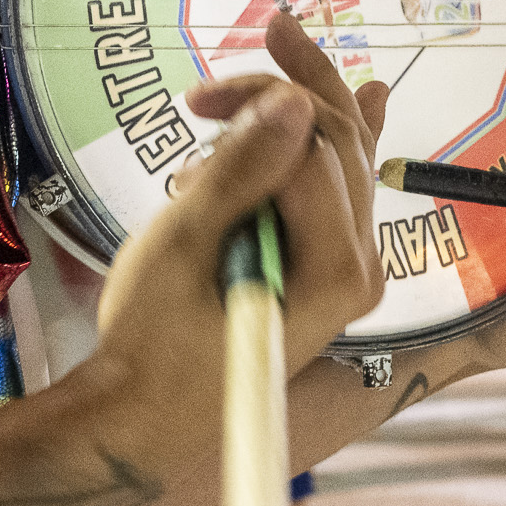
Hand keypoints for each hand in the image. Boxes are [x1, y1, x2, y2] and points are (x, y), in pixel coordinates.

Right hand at [182, 7, 389, 364]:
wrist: (144, 419)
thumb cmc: (153, 341)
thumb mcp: (182, 247)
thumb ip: (240, 171)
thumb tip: (292, 100)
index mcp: (338, 269)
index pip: (315, 143)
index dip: (260, 104)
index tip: (196, 97)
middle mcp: (361, 268)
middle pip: (339, 141)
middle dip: (279, 95)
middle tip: (206, 86)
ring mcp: (349, 272)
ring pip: (339, 158)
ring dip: (281, 122)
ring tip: (211, 125)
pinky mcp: (328, 272)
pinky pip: (339, 188)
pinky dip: (321, 142)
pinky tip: (355, 97)